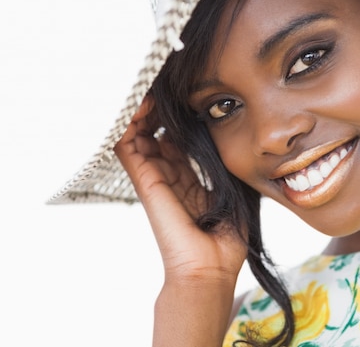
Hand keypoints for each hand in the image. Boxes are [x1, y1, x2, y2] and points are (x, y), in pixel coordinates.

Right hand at [114, 96, 246, 284]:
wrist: (209, 271)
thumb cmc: (224, 241)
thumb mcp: (231, 195)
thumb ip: (225, 170)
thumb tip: (228, 142)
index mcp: (187, 182)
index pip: (176, 144)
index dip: (177, 121)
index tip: (184, 99)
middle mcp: (168, 178)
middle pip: (155, 136)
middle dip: (158, 112)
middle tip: (164, 89)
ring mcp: (153, 180)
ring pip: (138, 138)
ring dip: (141, 113)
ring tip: (148, 88)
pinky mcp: (145, 183)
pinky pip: (127, 149)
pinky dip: (128, 126)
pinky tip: (137, 104)